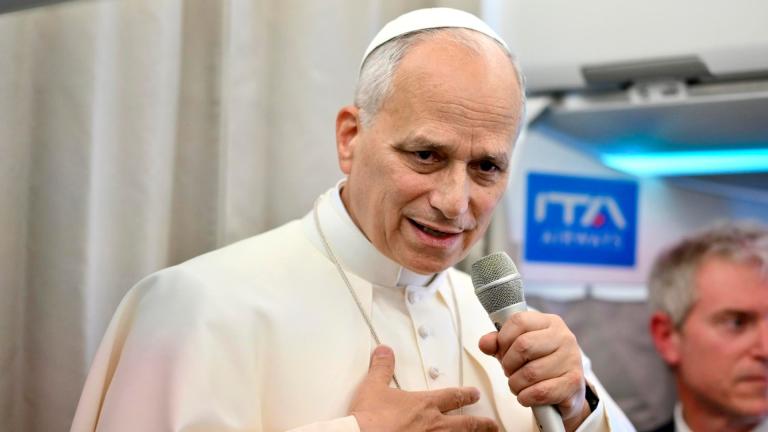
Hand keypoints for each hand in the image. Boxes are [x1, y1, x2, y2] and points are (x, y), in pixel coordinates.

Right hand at [349, 345, 497, 431]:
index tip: (474, 394)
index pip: (452, 396)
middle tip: (492, 424)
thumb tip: (385, 352)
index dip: (465, 395)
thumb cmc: (370, 419)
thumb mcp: (373, 387)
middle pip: (465, 423)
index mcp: (424, 405)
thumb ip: (382, 368)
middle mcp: (433, 425)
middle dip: (481, 423)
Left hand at [478, 312, 589, 431]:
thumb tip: (484, 343)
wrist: (567, 390)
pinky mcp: (573, 382)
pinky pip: (541, 391)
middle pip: (523, 346)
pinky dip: (526, 397)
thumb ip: (498, 343)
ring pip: (531, 372)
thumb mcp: (517, 348)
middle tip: (509, 372)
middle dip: (508, 364)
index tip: (502, 352)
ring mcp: (572, 359)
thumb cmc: (539, 363)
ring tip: (518, 384)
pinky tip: (526, 396)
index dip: (503, 339)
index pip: (518, 321)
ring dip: (516, 384)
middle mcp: (564, 337)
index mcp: (549, 322)